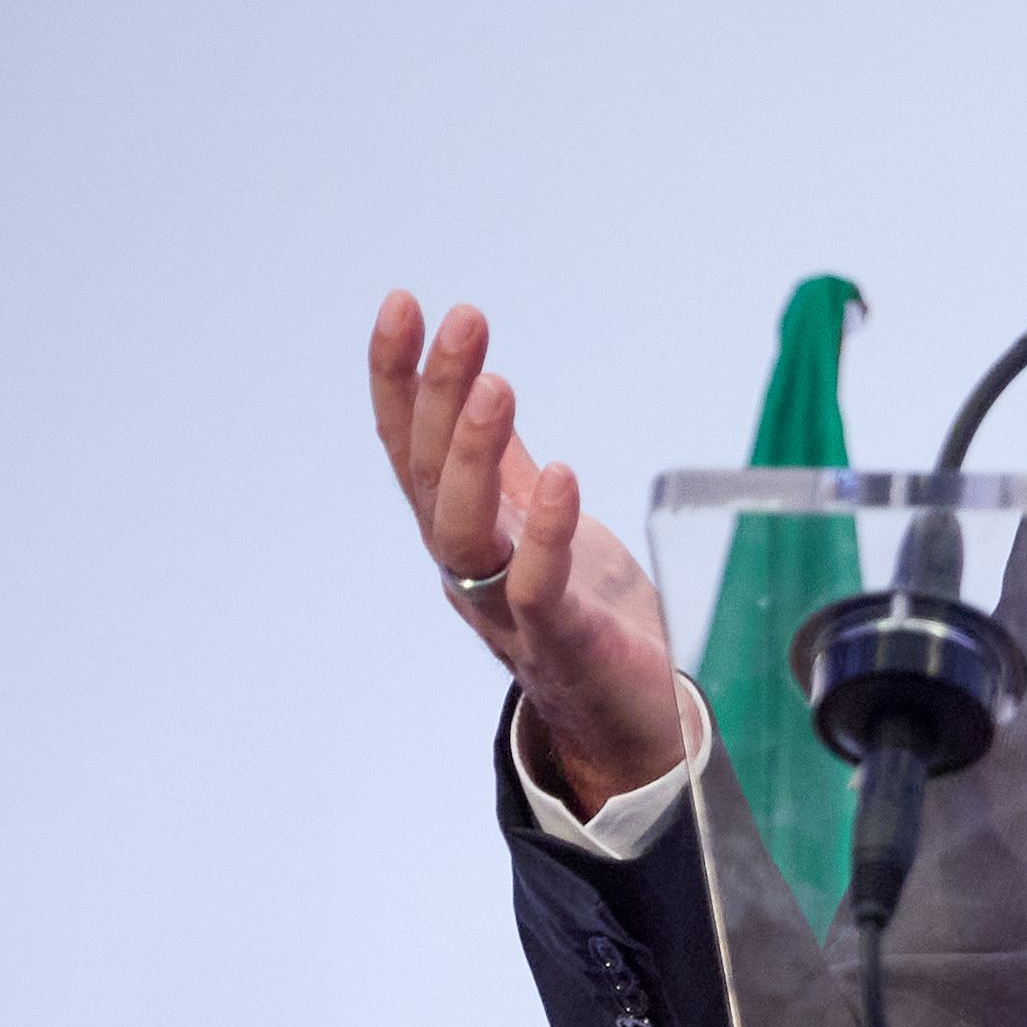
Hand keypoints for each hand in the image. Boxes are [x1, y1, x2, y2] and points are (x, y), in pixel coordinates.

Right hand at [370, 294, 687, 813]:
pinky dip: (546, 534)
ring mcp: (505, 608)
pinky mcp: (559, 643)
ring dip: (472, 455)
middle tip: (463, 321)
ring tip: (495, 385)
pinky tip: (561, 478)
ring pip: (462, 528)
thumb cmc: (583, 617)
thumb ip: (507, 468)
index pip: (410, 445)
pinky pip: (537, 588)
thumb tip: (478, 389)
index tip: (404, 304)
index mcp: (462, 529)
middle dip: (438, 392)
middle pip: (428, 474)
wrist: (626, 722)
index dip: (399, 377)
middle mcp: (467, 566)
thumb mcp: (540, 522)